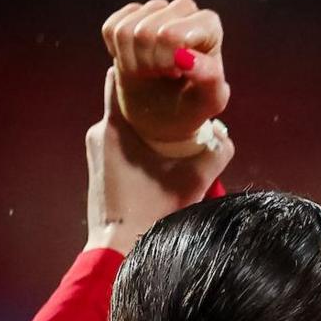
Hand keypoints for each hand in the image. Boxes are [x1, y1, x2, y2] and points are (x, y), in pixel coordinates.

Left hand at [85, 68, 233, 253]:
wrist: (118, 251)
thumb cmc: (152, 212)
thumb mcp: (194, 180)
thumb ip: (216, 153)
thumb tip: (225, 135)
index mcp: (114, 127)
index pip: (117, 77)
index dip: (140, 70)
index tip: (163, 71)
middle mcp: (97, 134)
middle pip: (124, 104)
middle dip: (150, 102)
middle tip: (179, 107)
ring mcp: (95, 155)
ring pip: (121, 126)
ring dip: (145, 127)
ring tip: (173, 134)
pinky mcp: (98, 173)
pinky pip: (117, 146)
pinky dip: (136, 146)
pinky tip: (158, 160)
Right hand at [102, 0, 230, 146]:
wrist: (167, 113)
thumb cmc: (194, 105)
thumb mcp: (209, 101)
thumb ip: (209, 78)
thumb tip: (187, 57)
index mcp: (209, 25)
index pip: (172, 34)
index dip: (166, 61)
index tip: (178, 74)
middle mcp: (184, 9)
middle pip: (146, 31)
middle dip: (149, 63)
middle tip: (163, 74)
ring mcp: (155, 9)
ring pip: (125, 30)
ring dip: (133, 62)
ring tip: (151, 71)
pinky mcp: (130, 14)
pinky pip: (111, 29)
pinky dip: (118, 54)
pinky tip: (135, 61)